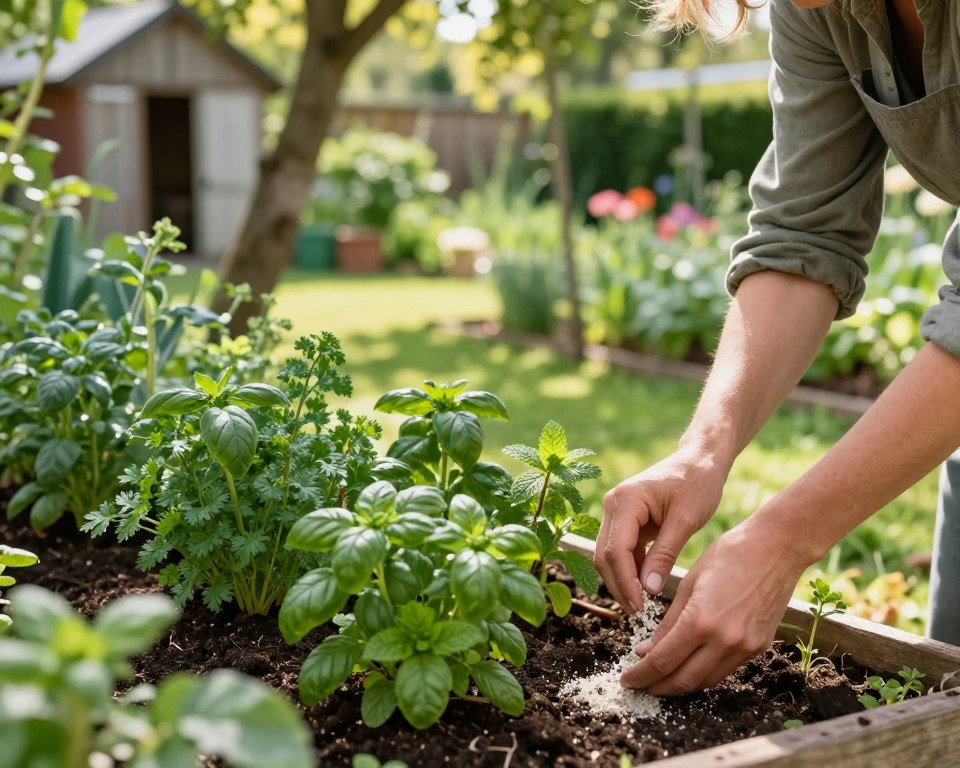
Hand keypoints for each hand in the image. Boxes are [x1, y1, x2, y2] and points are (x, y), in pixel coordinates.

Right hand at [594, 449, 725, 613]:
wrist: (700, 460)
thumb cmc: (697, 483)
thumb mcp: (686, 520)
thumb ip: (665, 554)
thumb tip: (649, 590)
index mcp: (626, 500)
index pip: (616, 550)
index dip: (625, 582)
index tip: (641, 606)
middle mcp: (613, 504)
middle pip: (605, 555)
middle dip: (619, 585)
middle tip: (638, 612)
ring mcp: (616, 511)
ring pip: (608, 554)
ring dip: (621, 580)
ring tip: (640, 604)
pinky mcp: (624, 518)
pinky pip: (620, 549)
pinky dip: (629, 569)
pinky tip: (644, 586)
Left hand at [620, 516, 805, 695]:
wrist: (777, 548)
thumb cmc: (729, 555)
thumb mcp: (688, 584)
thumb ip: (668, 622)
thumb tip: (646, 651)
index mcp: (700, 621)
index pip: (662, 661)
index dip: (641, 676)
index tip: (627, 680)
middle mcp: (724, 641)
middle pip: (683, 680)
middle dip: (657, 687)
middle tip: (640, 685)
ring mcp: (745, 647)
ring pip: (705, 681)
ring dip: (680, 684)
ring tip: (661, 679)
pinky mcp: (759, 648)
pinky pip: (725, 670)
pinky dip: (703, 673)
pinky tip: (689, 665)